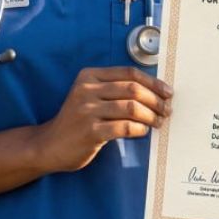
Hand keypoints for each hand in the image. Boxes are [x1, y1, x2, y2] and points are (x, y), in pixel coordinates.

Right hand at [34, 66, 172, 172]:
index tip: (167, 92)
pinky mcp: (91, 131)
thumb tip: (153, 91)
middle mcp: (87, 90)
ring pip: (131, 108)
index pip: (128, 73)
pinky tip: (142, 131)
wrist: (50, 144)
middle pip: (133, 89)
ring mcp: (87, 110)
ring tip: (158, 122)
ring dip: (151, 116)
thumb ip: (113, 89)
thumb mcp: (89, 96)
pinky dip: (139, 129)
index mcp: (89, 76)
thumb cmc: (77, 120)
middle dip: (155, 100)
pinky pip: (124, 127)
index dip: (152, 82)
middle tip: (166, 110)